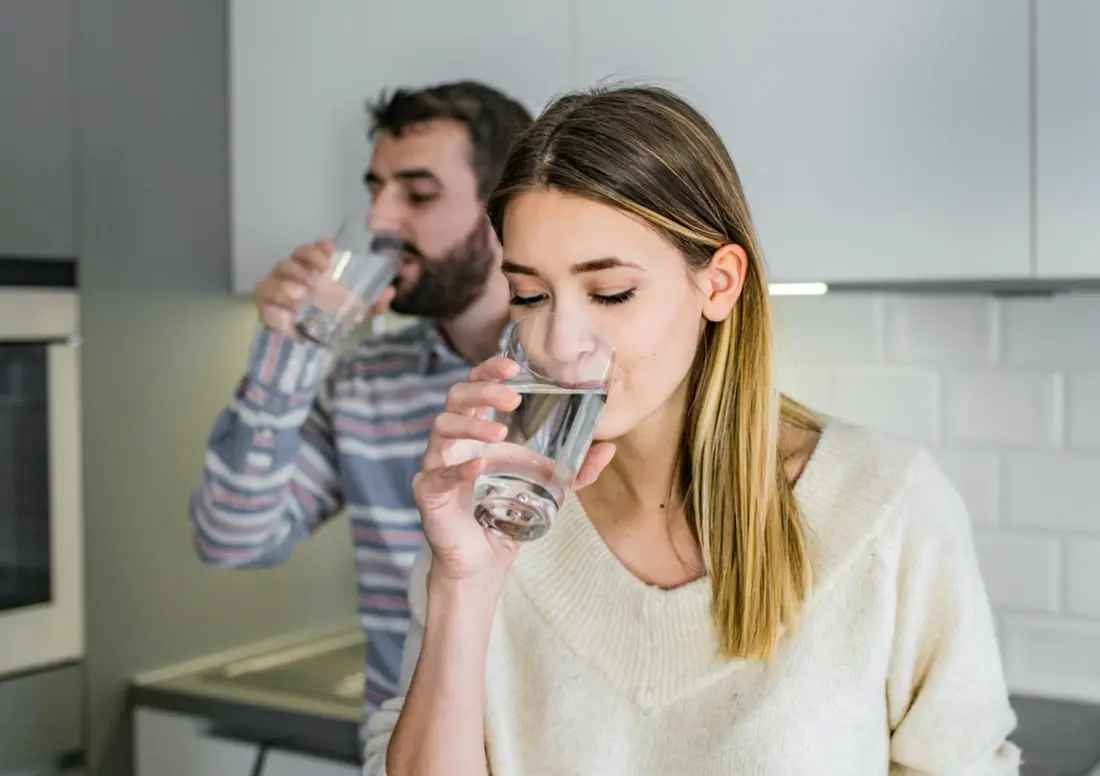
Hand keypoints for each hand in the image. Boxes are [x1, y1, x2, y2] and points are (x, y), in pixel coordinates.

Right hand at [253, 239, 395, 336]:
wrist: (305, 338)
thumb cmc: (327, 314)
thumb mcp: (354, 310)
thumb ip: (372, 303)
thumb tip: (390, 292)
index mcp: (311, 268)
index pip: (310, 250)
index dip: (318, 247)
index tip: (330, 250)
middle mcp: (291, 274)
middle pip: (292, 259)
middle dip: (303, 264)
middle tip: (316, 278)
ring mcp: (275, 289)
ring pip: (275, 279)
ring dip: (287, 284)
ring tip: (300, 295)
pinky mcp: (266, 308)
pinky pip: (266, 307)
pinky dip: (276, 313)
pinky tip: (288, 320)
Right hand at [413, 356, 614, 587]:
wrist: (483, 561)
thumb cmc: (507, 514)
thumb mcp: (548, 488)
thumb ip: (576, 470)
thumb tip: (609, 448)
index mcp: (476, 430)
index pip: (475, 387)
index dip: (488, 371)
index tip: (512, 365)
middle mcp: (454, 441)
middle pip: (456, 398)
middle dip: (482, 391)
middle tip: (513, 397)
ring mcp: (437, 464)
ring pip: (442, 428)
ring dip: (471, 426)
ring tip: (500, 434)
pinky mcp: (428, 493)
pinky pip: (438, 474)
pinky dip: (458, 468)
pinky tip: (479, 466)